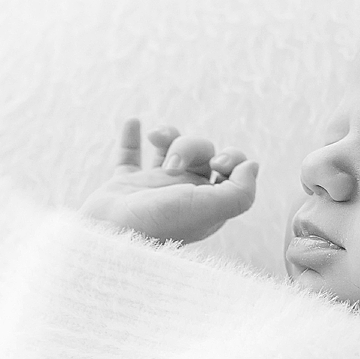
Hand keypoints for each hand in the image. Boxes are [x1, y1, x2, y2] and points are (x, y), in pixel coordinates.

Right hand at [79, 119, 260, 244]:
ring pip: (171, 148)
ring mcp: (153, 189)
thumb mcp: (208, 209)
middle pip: (202, 152)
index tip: (217, 164)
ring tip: (154, 137)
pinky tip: (134, 122)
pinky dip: (131, 137)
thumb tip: (252, 166)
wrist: (107, 236)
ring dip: (167, 133)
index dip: (230, 158)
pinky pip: (130, 155)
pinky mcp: (125, 185)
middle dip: (190, 146)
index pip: (232, 170)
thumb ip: (240, 192)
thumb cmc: (159, 223)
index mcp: (208, 205)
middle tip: (173, 165)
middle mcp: (184, 195)